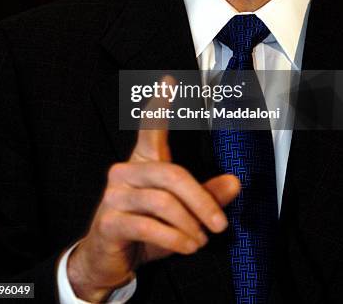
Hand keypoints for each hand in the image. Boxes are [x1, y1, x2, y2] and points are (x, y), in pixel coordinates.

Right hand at [67, 80, 239, 301]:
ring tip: (201, 240)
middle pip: (171, 174)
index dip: (160, 105)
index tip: (170, 80)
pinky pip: (149, 226)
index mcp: (142, 162)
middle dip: (201, 200)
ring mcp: (114, 196)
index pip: (150, 128)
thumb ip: (206, 197)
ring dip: (189, 224)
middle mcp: (125, 172)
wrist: (107, 261)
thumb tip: (235, 182)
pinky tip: (187, 246)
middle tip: (220, 224)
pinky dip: (175, 239)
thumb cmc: (146, 231)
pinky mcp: (109, 222)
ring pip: (163, 202)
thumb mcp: (180, 215)